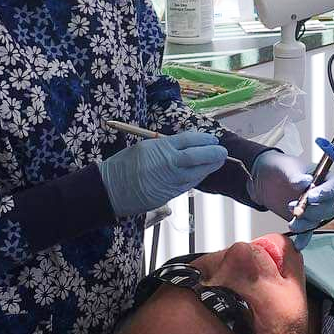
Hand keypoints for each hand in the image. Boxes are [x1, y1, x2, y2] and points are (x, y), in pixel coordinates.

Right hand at [98, 131, 226, 216]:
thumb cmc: (124, 165)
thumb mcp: (144, 147)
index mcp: (161, 147)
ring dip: (209, 167)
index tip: (213, 139)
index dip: (205, 139)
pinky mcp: (168, 194)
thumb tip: (187, 146)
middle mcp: (168, 163)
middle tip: (222, 152)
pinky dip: (197, 178)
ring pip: (196, 173)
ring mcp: (169, 180)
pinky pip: (188, 185)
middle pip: (198, 156)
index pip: (190, 140)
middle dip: (214, 153)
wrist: (110, 189)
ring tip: (217, 162)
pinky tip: (202, 174)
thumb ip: (166, 146)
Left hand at [247, 151, 333, 240]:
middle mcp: (323, 195)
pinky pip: (307, 232)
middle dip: (313, 211)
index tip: (311, 196)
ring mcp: (313, 208)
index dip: (326, 193)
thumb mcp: (286, 168)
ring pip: (317, 221)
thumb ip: (296, 175)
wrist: (265, 179)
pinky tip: (298, 244)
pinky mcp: (303, 219)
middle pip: (328, 208)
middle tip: (296, 208)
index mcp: (324, 177)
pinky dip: (303, 238)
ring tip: (291, 221)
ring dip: (305, 224)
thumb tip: (305, 182)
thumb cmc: (279, 168)